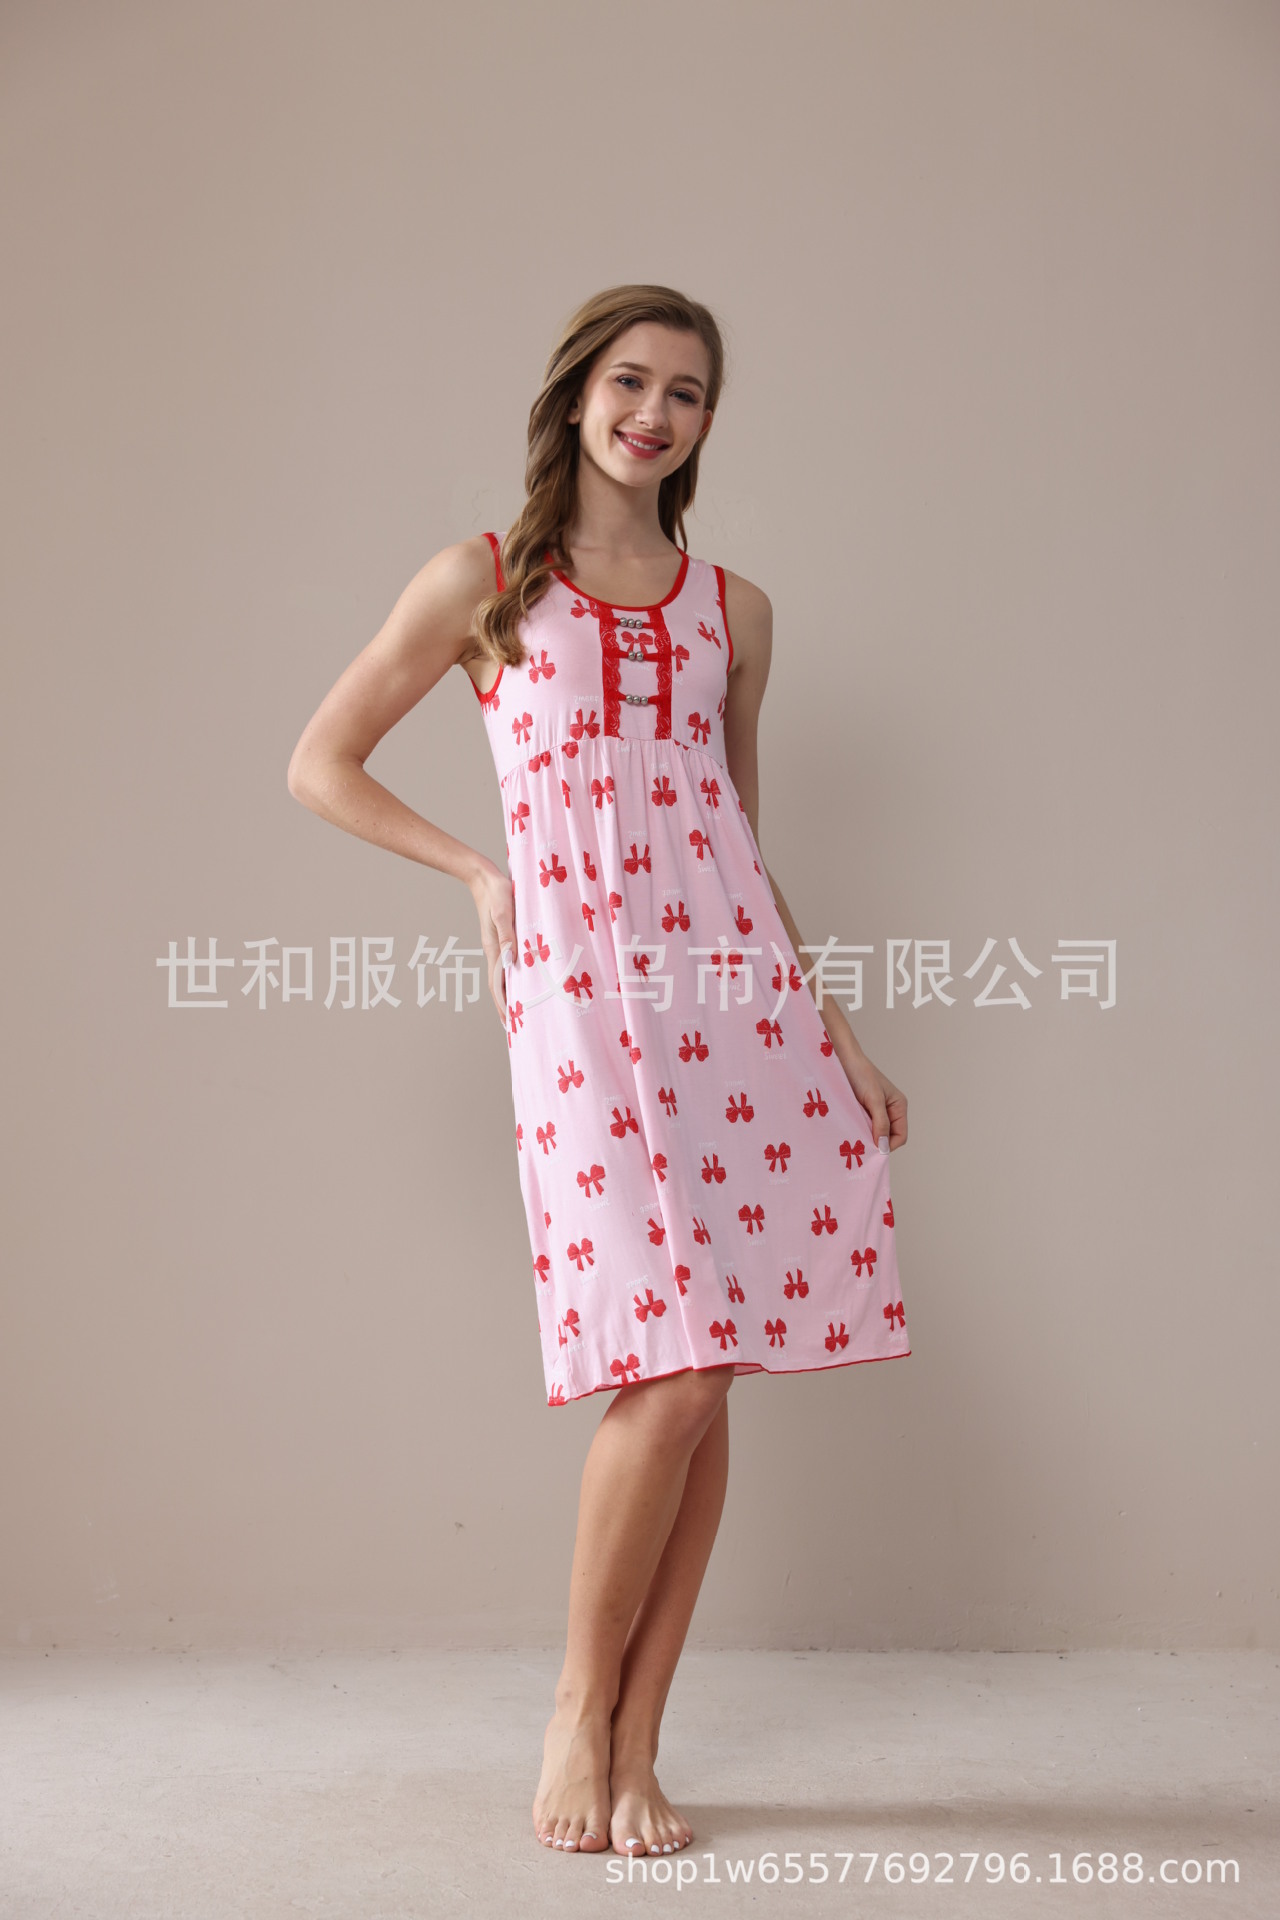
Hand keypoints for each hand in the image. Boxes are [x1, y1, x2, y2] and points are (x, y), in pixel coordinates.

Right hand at [470, 861, 515, 1027]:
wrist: (484, 876)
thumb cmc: (497, 891)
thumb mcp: (504, 912)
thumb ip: (508, 935)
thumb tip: (510, 962)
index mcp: (494, 949)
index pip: (498, 985)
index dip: (504, 1005)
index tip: (509, 1024)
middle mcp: (494, 951)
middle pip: (498, 986)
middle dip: (505, 1007)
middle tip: (513, 1028)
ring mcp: (497, 945)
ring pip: (502, 976)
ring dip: (509, 994)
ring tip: (518, 1011)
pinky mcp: (501, 938)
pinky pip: (506, 963)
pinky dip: (512, 977)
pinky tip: (520, 980)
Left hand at [834, 1038, 907, 1153]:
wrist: (841, 1058)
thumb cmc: (861, 1074)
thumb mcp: (874, 1099)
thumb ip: (881, 1123)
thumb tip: (884, 1147)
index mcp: (899, 1106)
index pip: (900, 1136)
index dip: (888, 1145)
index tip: (872, 1149)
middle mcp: (889, 1110)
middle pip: (887, 1137)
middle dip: (875, 1142)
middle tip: (859, 1144)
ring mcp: (874, 1111)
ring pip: (873, 1133)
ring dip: (864, 1136)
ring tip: (853, 1134)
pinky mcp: (861, 1111)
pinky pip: (862, 1127)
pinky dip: (857, 1130)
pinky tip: (848, 1128)